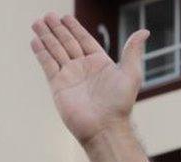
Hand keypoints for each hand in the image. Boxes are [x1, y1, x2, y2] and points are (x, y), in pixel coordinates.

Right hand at [30, 12, 149, 145]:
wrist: (104, 127)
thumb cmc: (120, 104)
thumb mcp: (131, 74)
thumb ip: (133, 51)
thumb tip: (145, 31)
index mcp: (100, 63)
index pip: (84, 40)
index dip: (74, 27)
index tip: (64, 17)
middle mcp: (83, 68)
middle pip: (67, 42)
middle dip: (57, 29)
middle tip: (47, 15)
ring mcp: (70, 76)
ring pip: (55, 51)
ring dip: (46, 37)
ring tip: (37, 22)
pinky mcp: (58, 86)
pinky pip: (48, 65)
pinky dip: (41, 52)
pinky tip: (35, 41)